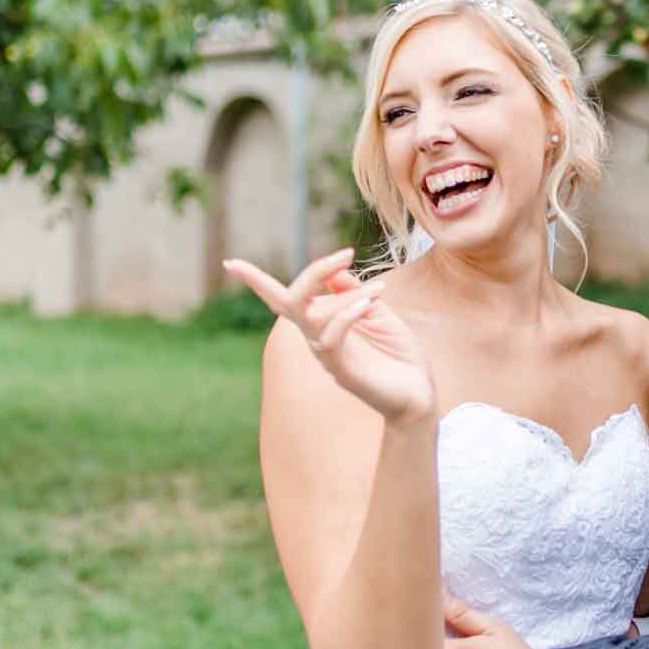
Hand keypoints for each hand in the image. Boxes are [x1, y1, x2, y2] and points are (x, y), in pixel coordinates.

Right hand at [224, 248, 432, 421]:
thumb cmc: (399, 354)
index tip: (230, 263)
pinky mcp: (341, 371)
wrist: (418, 394)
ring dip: (346, 295)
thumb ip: (354, 292)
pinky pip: (330, 338)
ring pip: (310, 317)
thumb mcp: (378, 313)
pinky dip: (347, 314)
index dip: (256, 282)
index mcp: (321, 324)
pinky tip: (371, 302)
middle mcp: (317, 339)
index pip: (282, 300)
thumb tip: (335, 270)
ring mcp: (327, 356)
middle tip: (347, 254)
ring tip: (379, 289)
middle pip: (289, 301)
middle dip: (311, 273)